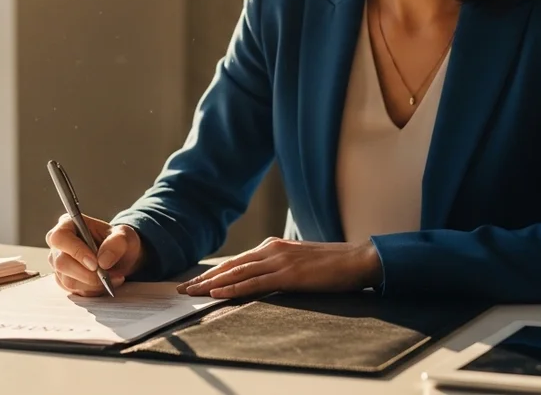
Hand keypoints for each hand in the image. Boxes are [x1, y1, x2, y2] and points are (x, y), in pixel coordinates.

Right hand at [45, 213, 146, 296]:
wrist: (120, 257)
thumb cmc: (118, 241)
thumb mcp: (125, 236)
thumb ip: (116, 243)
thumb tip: (103, 261)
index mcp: (67, 224)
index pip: (60, 238)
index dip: (76, 251)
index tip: (95, 263)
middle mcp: (58, 245)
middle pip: (61, 263)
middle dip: (87, 273)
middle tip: (106, 274)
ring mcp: (58, 264)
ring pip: (68, 280)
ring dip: (93, 283)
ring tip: (112, 278)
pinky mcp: (63, 280)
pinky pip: (74, 291)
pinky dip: (92, 290)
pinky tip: (105, 283)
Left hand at [175, 237, 382, 298]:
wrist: (357, 259)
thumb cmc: (332, 264)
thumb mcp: (300, 262)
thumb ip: (280, 267)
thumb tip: (263, 278)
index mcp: (274, 246)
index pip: (237, 261)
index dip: (214, 272)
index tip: (195, 282)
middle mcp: (272, 249)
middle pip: (230, 265)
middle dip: (204, 278)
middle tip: (183, 289)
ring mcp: (279, 260)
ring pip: (237, 273)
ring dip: (211, 284)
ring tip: (191, 293)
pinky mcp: (287, 274)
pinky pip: (254, 282)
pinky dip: (233, 288)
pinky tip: (217, 294)